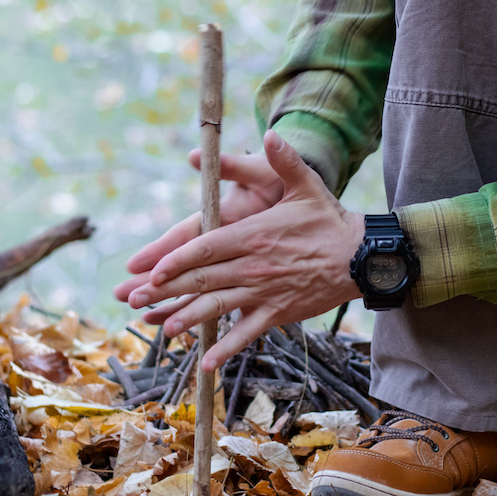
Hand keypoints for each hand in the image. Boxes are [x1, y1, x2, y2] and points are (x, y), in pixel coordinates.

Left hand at [118, 130, 364, 371]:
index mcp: (253, 235)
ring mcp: (264, 293)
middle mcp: (253, 266)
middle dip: (165, 291)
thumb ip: (284, 160)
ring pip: (217, 308)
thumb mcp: (306, 185)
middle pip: (201, 280)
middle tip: (134, 301)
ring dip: (187, 319)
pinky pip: (246, 334)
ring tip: (162, 329)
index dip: (175, 261)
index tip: (151, 270)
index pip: (205, 248)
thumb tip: (271, 132)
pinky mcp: (277, 313)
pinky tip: (205, 363)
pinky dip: (225, 349)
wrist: (362, 258)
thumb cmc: (329, 220)